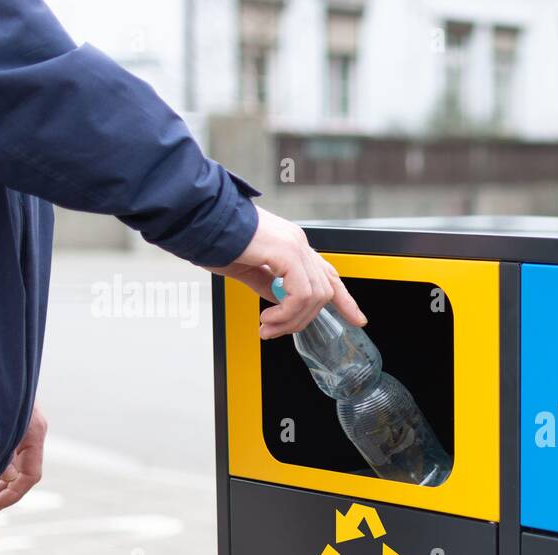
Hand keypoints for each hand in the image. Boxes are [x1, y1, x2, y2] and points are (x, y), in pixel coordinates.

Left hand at [0, 404, 46, 512]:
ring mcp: (27, 428)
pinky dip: (0, 463)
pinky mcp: (17, 423)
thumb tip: (5, 477)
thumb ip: (2, 452)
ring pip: (18, 461)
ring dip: (3, 478)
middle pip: (26, 471)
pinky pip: (12, 451)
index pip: (31, 474)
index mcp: (35, 433)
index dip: (14, 494)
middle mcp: (35, 432)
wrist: (0, 363)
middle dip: (8, 490)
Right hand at [207, 207, 366, 338]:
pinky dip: (287, 313)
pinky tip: (269, 317)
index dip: (346, 300)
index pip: (329, 275)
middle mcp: (298, 243)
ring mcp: (295, 245)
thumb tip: (281, 304)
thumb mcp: (248, 270)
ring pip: (315, 297)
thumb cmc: (216, 240)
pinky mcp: (287, 252)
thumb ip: (269, 286)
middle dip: (302, 320)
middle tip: (274, 330)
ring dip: (291, 320)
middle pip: (324, 292)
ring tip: (267, 325)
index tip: (358, 320)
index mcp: (293, 245)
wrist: (200, 222)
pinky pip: (301, 294)